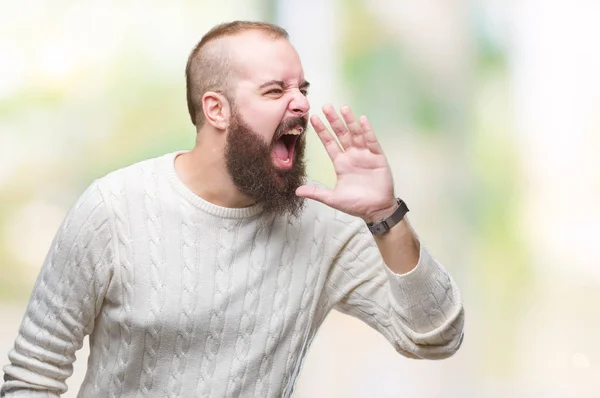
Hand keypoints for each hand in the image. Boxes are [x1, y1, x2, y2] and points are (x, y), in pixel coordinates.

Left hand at [295, 104, 397, 222]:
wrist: (376, 210)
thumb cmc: (356, 204)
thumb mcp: (333, 198)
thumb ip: (316, 192)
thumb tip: (297, 191)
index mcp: (340, 163)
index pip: (329, 143)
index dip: (322, 131)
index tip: (313, 119)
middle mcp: (352, 156)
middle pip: (341, 134)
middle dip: (334, 121)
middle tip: (326, 106)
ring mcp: (365, 155)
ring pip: (356, 134)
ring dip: (350, 121)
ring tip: (343, 108)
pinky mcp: (378, 158)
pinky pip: (372, 141)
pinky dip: (367, 131)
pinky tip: (362, 120)